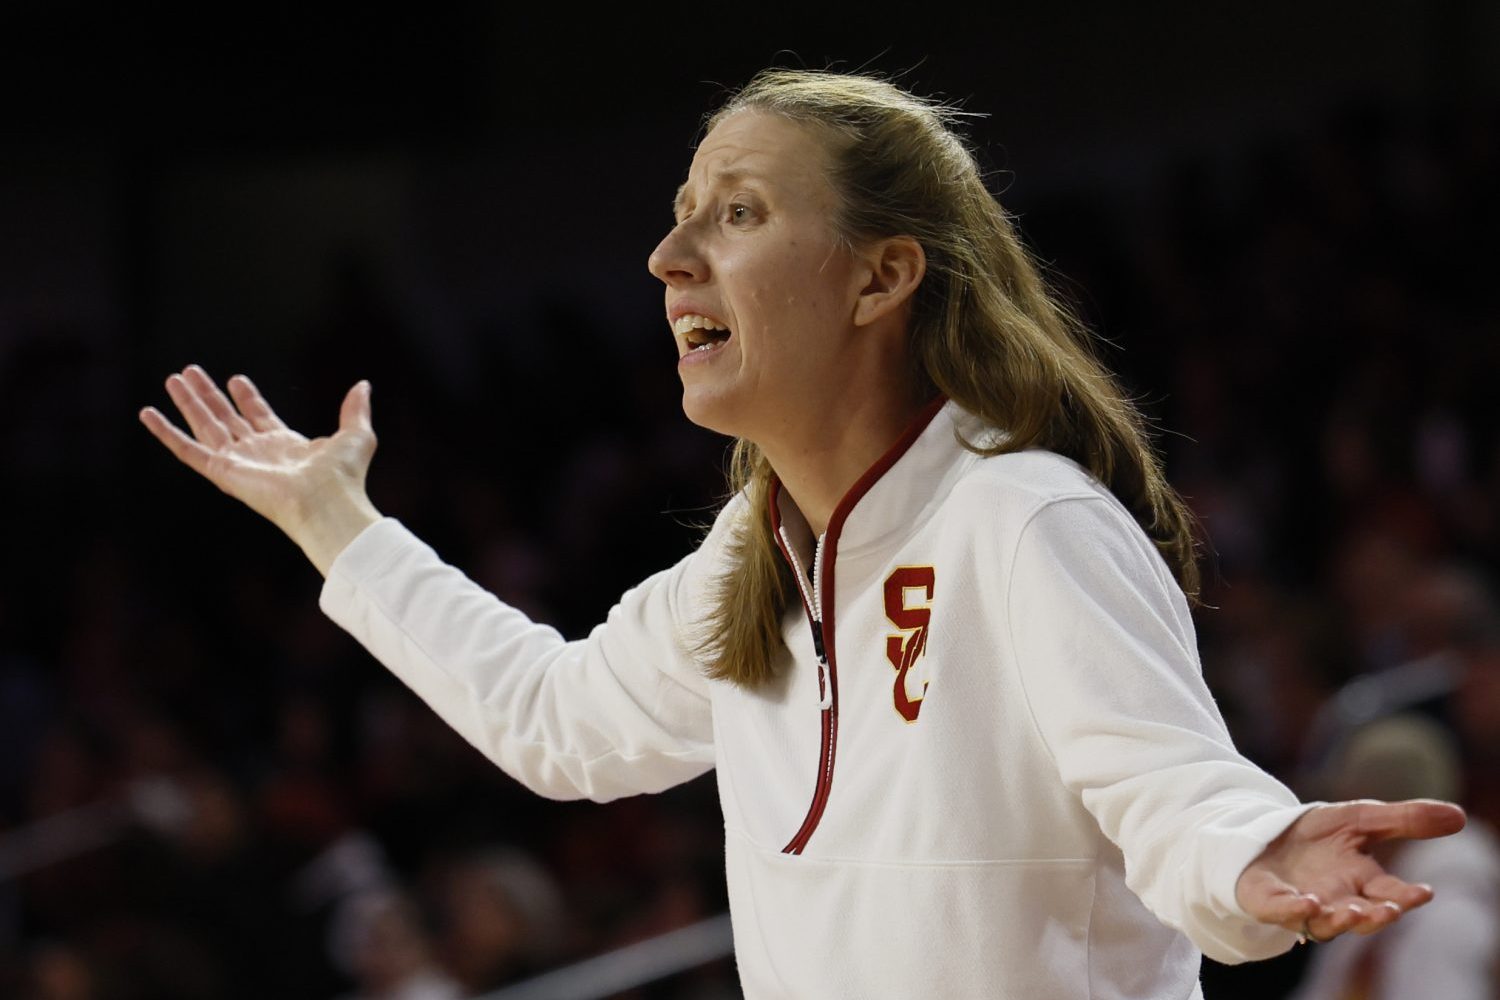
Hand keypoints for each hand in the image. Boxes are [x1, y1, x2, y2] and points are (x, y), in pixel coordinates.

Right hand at [140, 365, 381, 574]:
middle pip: (227, 418)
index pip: (260, 417)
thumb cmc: (344, 476)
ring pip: (205, 427)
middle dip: (209, 395)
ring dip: (189, 403)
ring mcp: (238, 463)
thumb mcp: (356, 434)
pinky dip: (166, 433)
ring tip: (173, 378)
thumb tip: (363, 385)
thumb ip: (355, 409)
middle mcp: (258, 454)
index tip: (236, 380)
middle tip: (191, 372)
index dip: (248, 398)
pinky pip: (187, 450)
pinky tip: (148, 414)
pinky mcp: (222, 471)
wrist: (328, 502)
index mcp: (286, 446)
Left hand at [1236, 798, 1466, 941]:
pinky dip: (1295, 910)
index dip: (1407, 897)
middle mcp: (1336, 899)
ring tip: (1354, 912)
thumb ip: (1405, 820)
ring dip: (1341, 920)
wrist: (1263, 835)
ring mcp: (1302, 904)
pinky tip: (1308, 902)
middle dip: (1377, 916)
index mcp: (1361, 882)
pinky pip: (1281, 911)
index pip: (1391, 895)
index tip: (1424, 892)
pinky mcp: (1268, 901)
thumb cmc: (1316, 834)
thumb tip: (1460, 816)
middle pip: (1363, 917)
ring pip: (1325, 923)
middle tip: (1392, 910)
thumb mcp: (1360, 818)